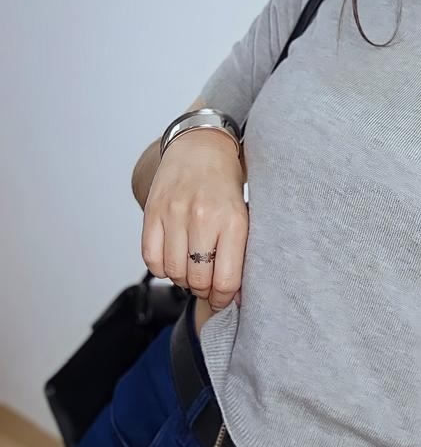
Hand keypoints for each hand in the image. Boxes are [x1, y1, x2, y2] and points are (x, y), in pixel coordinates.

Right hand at [142, 129, 247, 310]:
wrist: (202, 146)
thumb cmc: (227, 185)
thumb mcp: (245, 215)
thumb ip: (240, 252)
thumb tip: (235, 296)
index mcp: (233, 220)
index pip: (226, 279)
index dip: (223, 298)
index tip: (222, 300)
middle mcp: (203, 217)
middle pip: (197, 279)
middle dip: (203, 291)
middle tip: (206, 287)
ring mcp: (174, 213)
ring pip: (173, 271)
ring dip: (181, 280)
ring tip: (190, 272)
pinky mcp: (153, 211)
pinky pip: (150, 257)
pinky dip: (160, 268)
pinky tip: (172, 261)